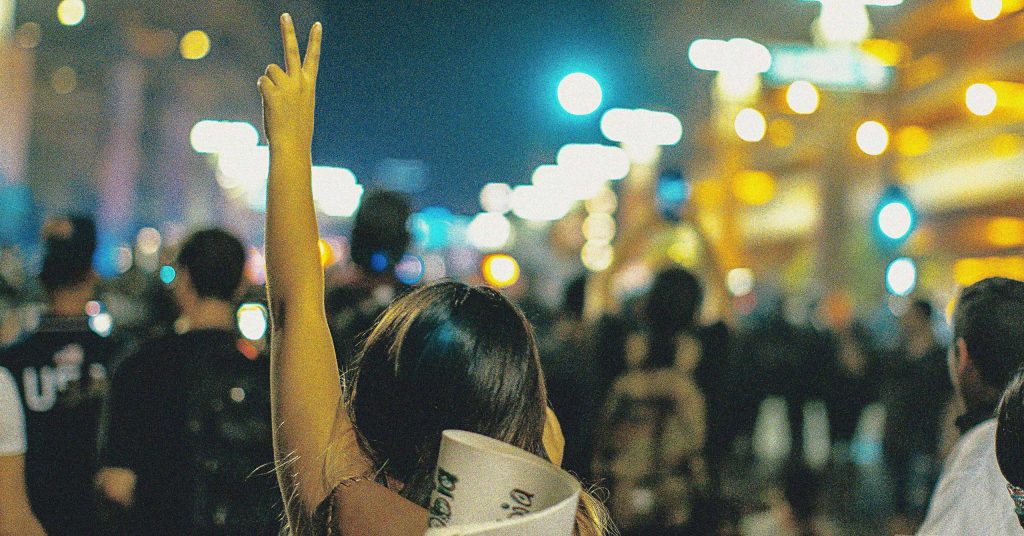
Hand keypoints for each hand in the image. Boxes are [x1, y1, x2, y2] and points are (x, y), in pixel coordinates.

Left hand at [258, 14, 320, 149]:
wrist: (292, 145)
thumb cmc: (296, 130)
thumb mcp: (300, 107)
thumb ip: (291, 90)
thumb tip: (270, 81)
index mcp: (309, 85)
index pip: (313, 58)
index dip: (315, 40)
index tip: (317, 25)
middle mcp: (300, 82)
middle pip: (292, 51)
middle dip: (288, 31)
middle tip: (285, 15)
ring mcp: (286, 86)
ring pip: (270, 71)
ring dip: (269, 83)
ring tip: (276, 101)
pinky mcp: (272, 92)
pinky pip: (262, 82)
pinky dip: (263, 92)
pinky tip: (270, 105)